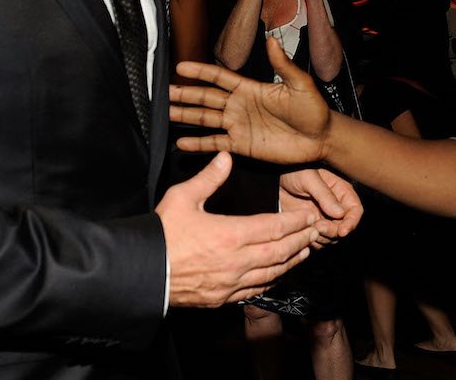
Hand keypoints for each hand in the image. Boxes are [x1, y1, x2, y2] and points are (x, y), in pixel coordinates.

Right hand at [157, 151, 321, 306]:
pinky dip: (271, 281)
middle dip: (300, 241)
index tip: (308, 216)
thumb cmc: (160, 234)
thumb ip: (209, 178)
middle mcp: (236, 261)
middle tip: (315, 233)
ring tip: (304, 252)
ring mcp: (230, 283)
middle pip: (279, 251)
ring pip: (271, 273)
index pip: (274, 227)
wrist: (140, 272)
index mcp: (230, 234)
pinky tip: (276, 275)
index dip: (295, 222)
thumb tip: (226, 157)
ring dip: (291, 261)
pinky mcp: (221, 297)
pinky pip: (254, 290)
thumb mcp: (182, 197)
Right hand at [171, 36, 331, 163]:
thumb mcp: (300, 84)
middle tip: (164, 92)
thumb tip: (271, 40)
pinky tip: (182, 143)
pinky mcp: (242, 145)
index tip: (181, 67)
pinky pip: (216, 144)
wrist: (321, 139)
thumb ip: (283, 65)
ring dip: (186, 117)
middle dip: (186, 94)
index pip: (219, 77)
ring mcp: (239, 125)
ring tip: (166, 114)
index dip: (201, 72)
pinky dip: (199, 144)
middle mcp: (239, 105)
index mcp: (250, 88)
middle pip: (206, 98)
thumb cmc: (313, 109)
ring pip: (206, 120)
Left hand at [279, 168, 362, 246]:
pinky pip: (318, 241)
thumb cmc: (295, 171)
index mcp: (341, 192)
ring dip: (323, 237)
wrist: (276, 180)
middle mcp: (336, 207)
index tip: (342, 231)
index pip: (355, 210)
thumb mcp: (310, 179)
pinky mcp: (313, 226)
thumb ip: (325, 195)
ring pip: (332, 237)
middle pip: (344, 227)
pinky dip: (312, 240)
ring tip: (309, 226)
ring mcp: (325, 218)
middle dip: (333, 231)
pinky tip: (303, 230)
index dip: (352, 222)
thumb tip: (340, 213)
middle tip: (319, 226)